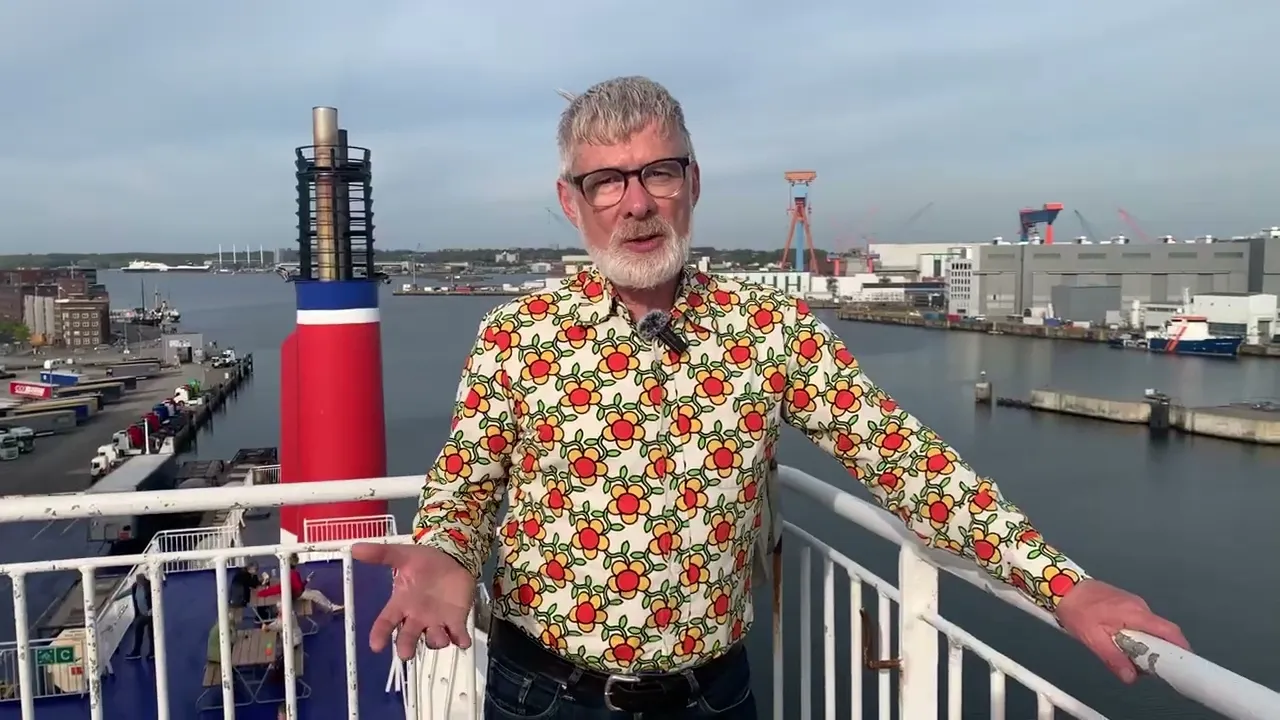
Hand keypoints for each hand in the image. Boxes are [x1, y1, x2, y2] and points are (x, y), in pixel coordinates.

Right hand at [351, 543, 475, 659]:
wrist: (452, 558)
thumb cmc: (424, 562)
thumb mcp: (403, 555)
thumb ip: (381, 554)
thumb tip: (355, 548)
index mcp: (401, 604)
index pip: (386, 622)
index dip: (380, 634)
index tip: (375, 646)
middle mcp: (417, 618)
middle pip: (408, 638)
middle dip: (406, 647)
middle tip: (406, 654)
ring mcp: (437, 621)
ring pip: (434, 639)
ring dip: (437, 641)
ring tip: (441, 638)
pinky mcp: (456, 620)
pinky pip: (458, 635)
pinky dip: (461, 639)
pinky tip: (463, 641)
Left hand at [1056, 579, 1189, 682]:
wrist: (1061, 586)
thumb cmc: (1077, 610)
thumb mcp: (1093, 639)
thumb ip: (1113, 659)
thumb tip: (1131, 678)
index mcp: (1136, 613)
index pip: (1169, 631)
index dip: (1181, 649)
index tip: (1184, 665)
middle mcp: (1140, 607)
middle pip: (1162, 632)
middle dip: (1159, 652)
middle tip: (1147, 668)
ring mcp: (1133, 603)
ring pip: (1150, 629)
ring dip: (1145, 645)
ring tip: (1128, 658)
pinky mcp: (1126, 604)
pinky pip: (1140, 623)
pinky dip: (1137, 636)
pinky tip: (1121, 644)